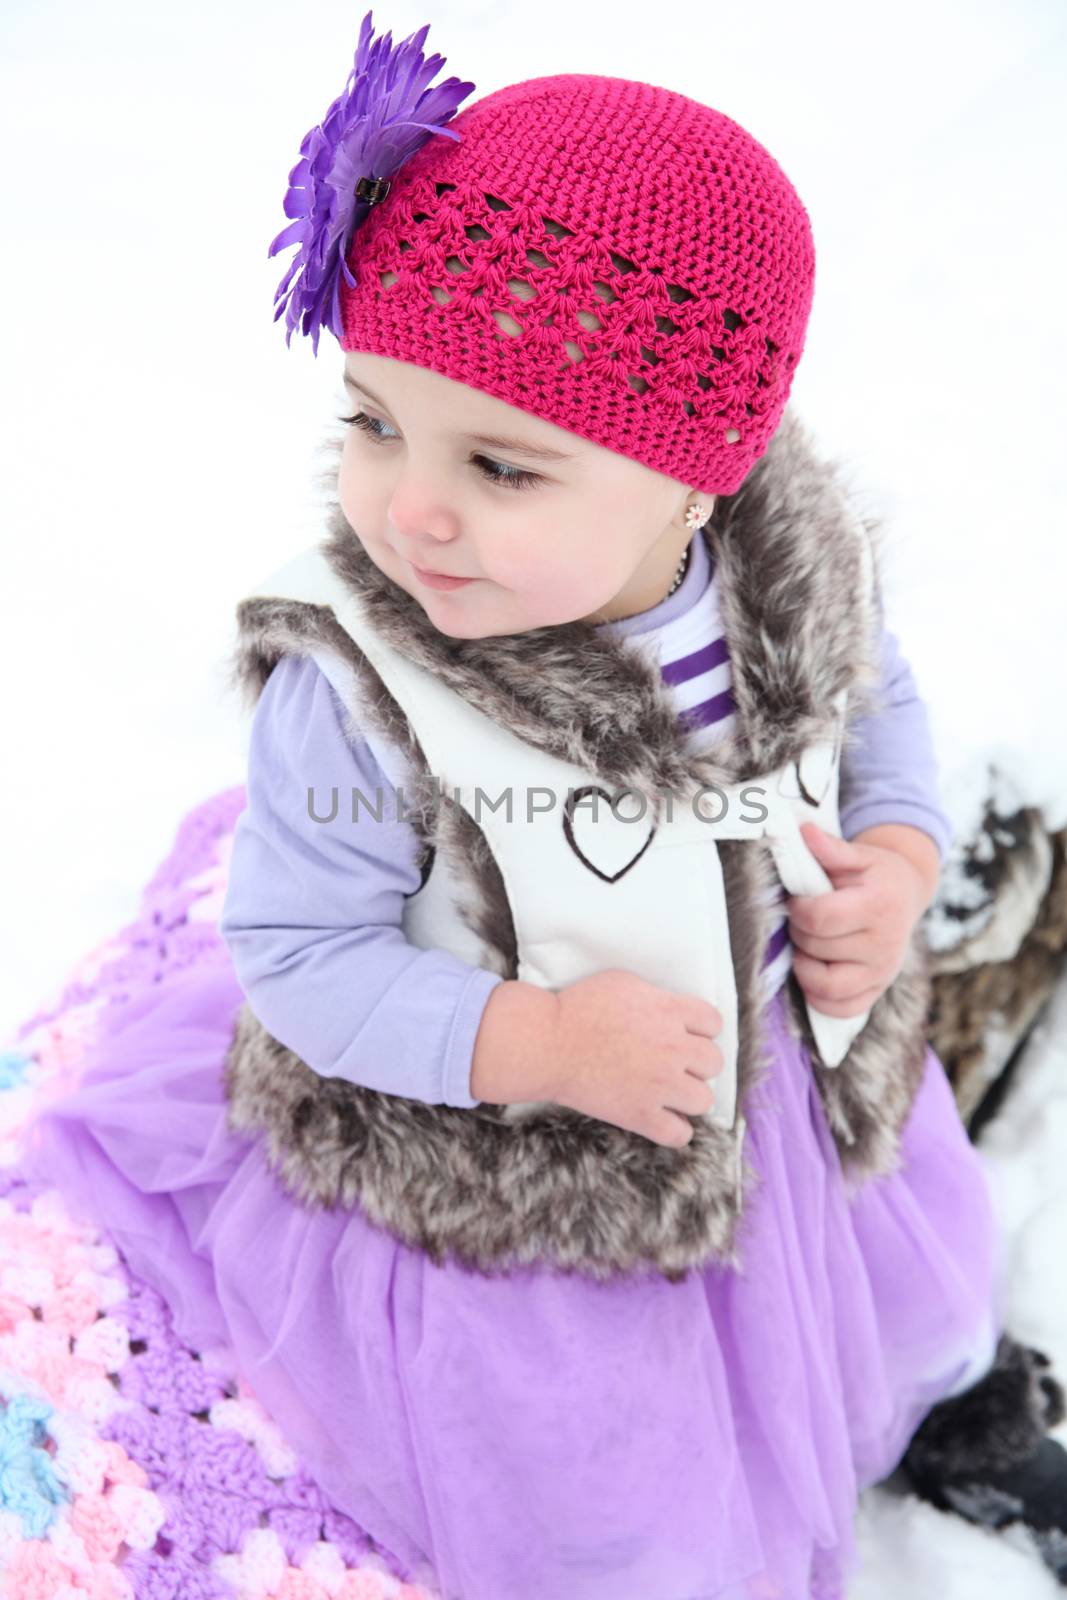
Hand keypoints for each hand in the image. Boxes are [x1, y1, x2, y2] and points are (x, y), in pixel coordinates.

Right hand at [548, 968, 724, 1148]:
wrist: (548, 1043)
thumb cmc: (579, 1007)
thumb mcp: (625, 983)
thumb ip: (658, 997)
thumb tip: (672, 1010)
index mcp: (669, 1012)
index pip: (713, 1023)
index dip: (702, 1029)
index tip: (687, 1034)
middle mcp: (673, 1049)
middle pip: (713, 1062)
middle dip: (698, 1063)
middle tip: (677, 1064)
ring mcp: (659, 1085)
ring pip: (704, 1100)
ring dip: (690, 1096)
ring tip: (672, 1092)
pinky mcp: (641, 1115)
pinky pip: (679, 1134)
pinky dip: (676, 1130)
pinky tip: (664, 1119)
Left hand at [785, 822, 933, 1017]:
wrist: (906, 895)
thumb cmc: (876, 874)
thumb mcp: (859, 855)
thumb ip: (830, 848)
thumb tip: (804, 832)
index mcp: (879, 905)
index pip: (821, 918)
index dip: (797, 909)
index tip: (797, 900)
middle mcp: (885, 944)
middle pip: (817, 948)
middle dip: (799, 931)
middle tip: (803, 918)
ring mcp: (883, 972)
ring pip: (826, 985)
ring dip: (804, 965)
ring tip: (807, 944)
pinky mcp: (877, 991)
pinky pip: (841, 1009)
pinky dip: (819, 997)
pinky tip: (815, 971)